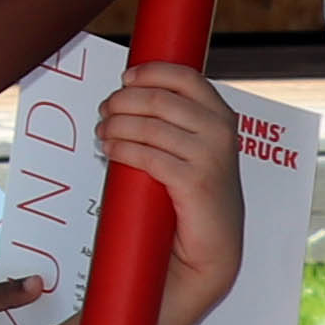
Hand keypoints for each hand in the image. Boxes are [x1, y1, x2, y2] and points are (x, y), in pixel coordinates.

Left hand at [95, 63, 247, 324]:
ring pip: (149, 126)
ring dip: (117, 125)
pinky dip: (122, 148)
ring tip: (101, 133)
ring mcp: (211, 157)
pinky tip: (109, 150)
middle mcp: (221, 132)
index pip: (187, 77)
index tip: (125, 79)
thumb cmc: (192, 199)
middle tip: (104, 111)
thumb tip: (126, 97)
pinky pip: (148, 155)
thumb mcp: (190, 151)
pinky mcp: (195, 182)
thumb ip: (173, 123)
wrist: (208, 252)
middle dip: (123, 101)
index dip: (151, 73)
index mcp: (223, 117)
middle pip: (159, 99)